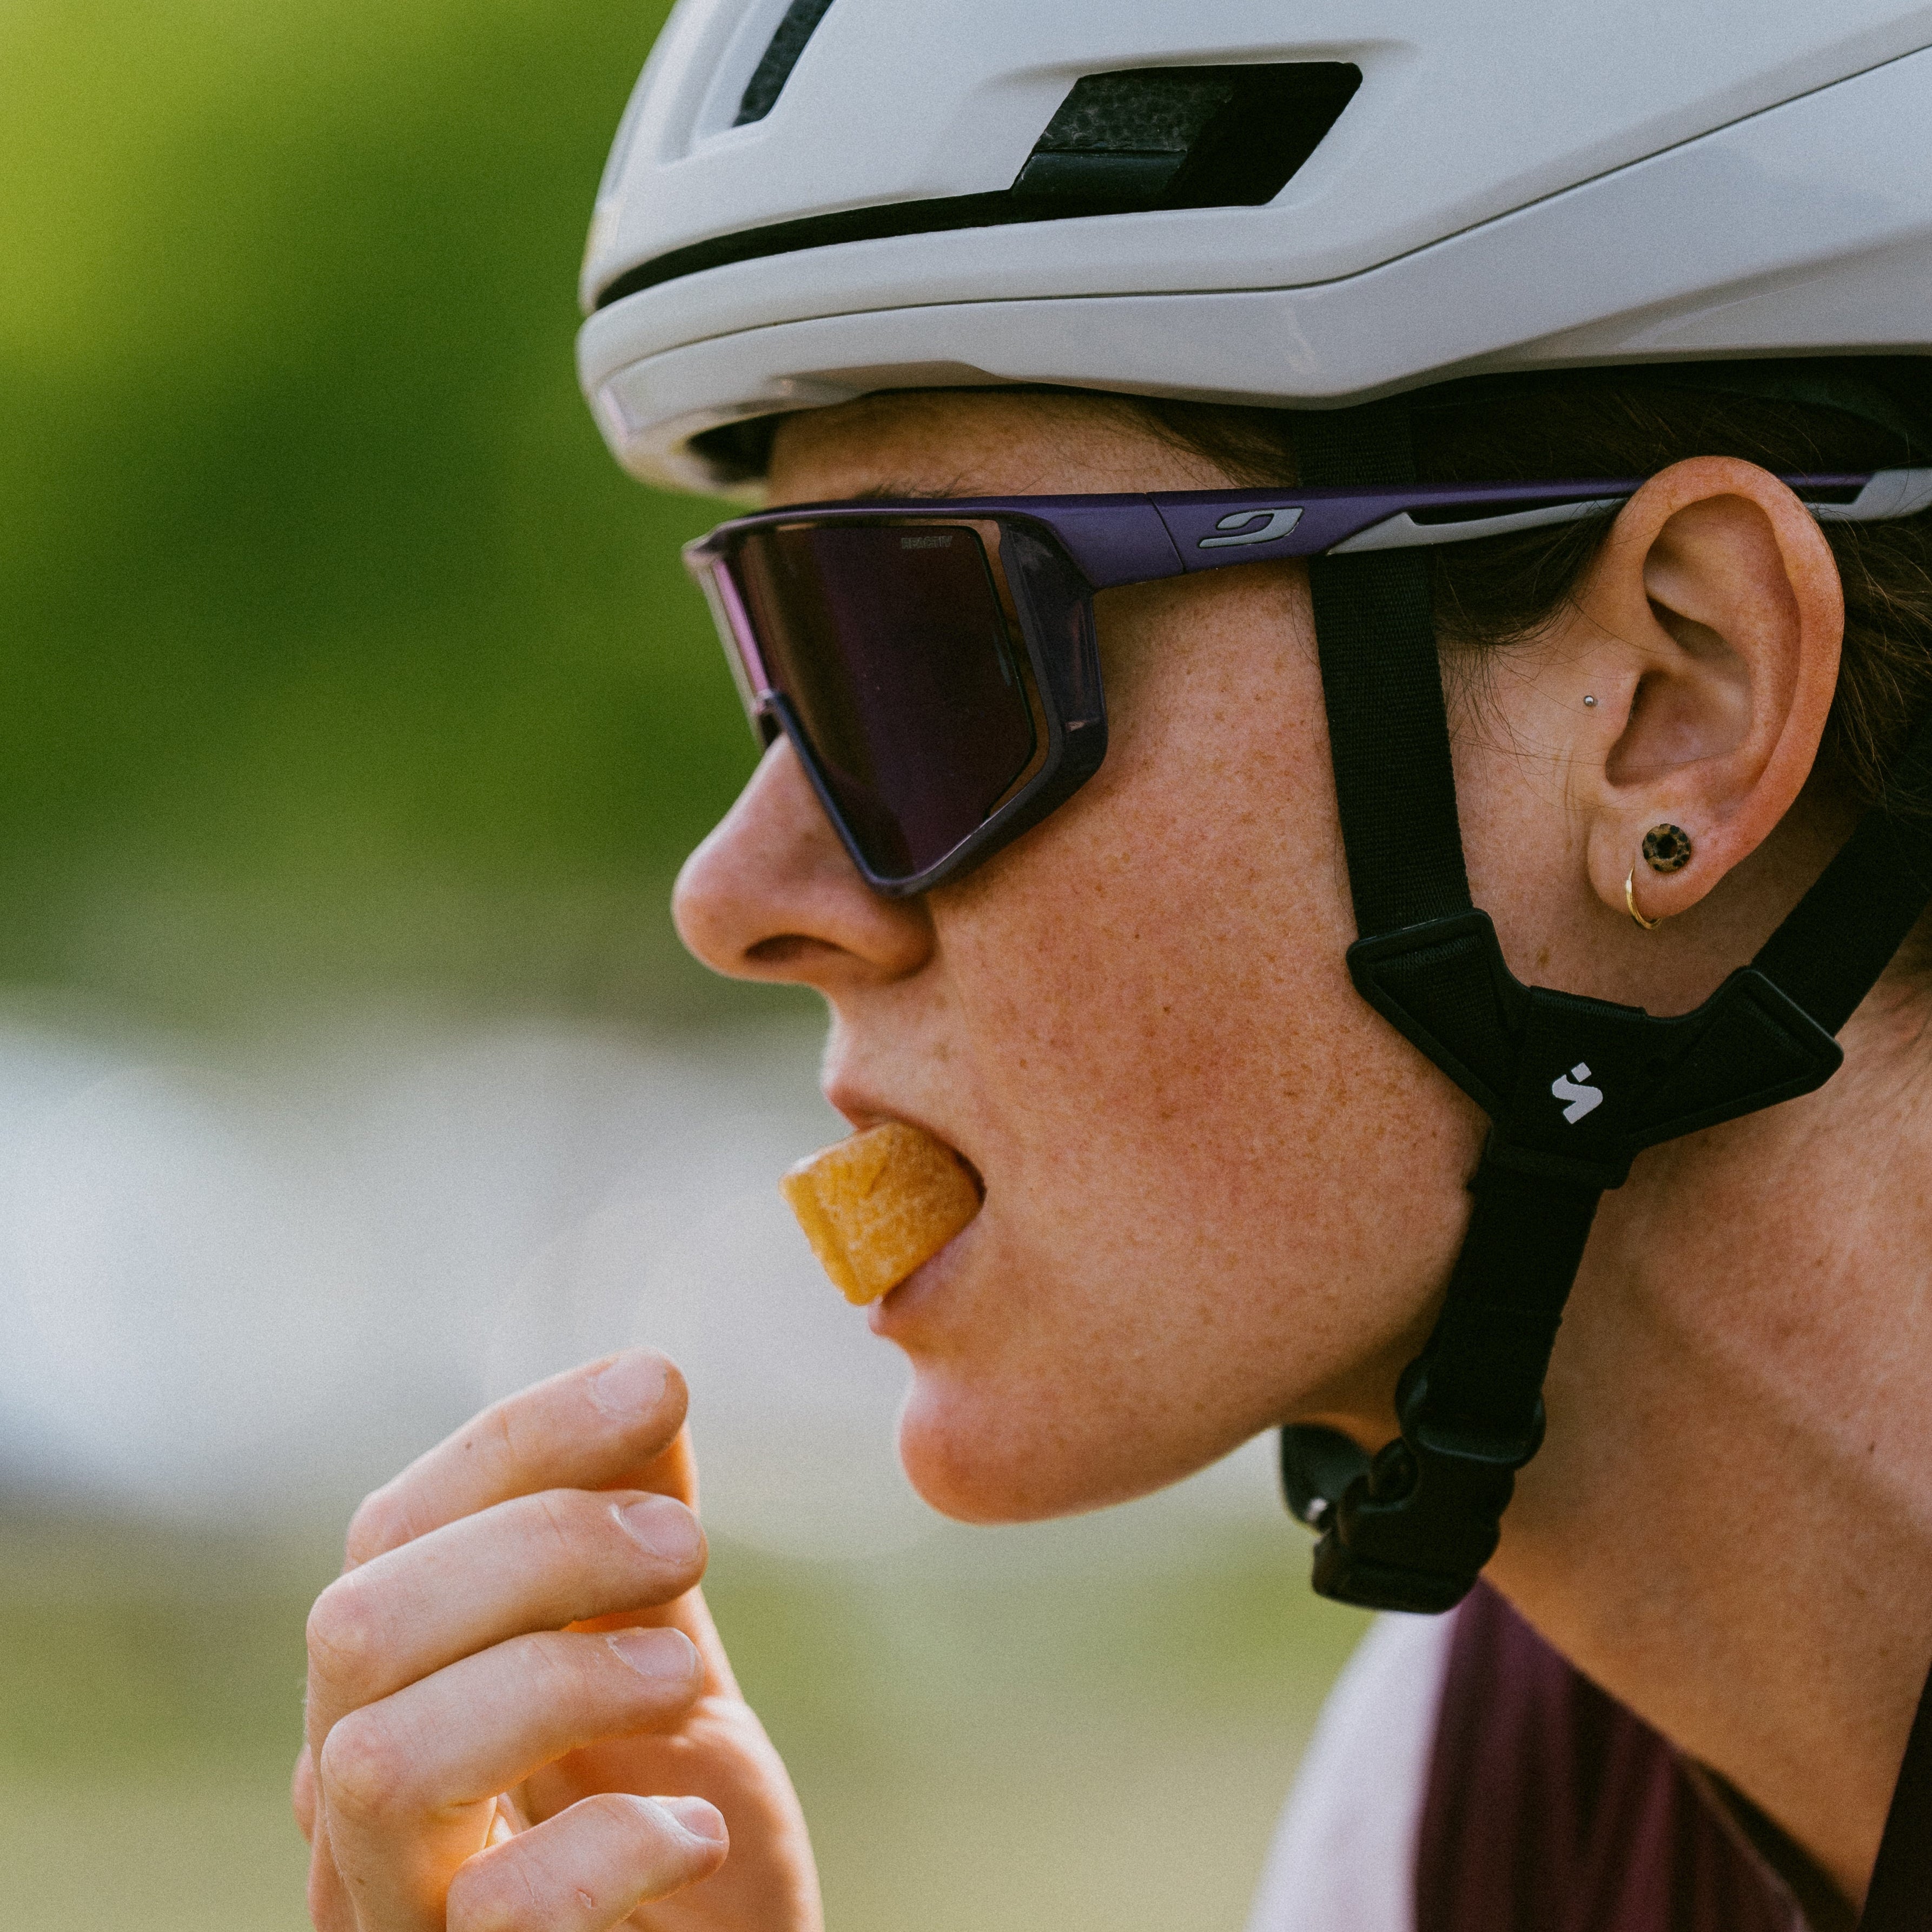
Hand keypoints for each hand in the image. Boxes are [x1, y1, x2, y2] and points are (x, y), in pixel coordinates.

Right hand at [294, 1350, 822, 1930]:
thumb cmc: (668, 1836)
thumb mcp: (658, 1669)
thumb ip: (629, 1550)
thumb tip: (642, 1382)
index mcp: (398, 1692)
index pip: (392, 1530)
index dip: (523, 1439)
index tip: (658, 1385)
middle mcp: (357, 1803)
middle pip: (357, 1626)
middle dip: (537, 1547)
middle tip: (684, 1547)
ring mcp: (396, 1911)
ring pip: (383, 1761)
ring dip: (557, 1679)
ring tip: (685, 1678)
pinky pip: (495, 1917)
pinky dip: (607, 1849)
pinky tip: (695, 1831)